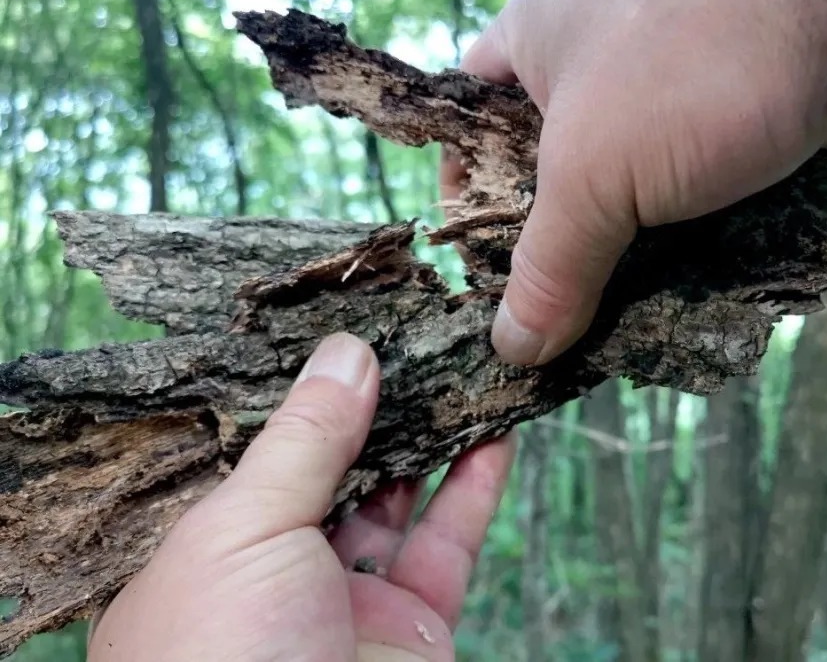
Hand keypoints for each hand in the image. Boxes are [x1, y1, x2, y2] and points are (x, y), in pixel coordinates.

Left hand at [87, 333, 514, 661]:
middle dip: (375, 407)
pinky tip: (494, 432)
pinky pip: (448, 543)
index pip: (256, 451)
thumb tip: (346, 354)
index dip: (300, 391)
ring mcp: (345, 601)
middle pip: (334, 469)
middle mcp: (272, 573)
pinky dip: (476, 486)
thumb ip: (303, 440)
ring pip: (399, 499)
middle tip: (414, 338)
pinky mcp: (411, 625)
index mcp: (203, 550)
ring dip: (433, 437)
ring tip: (461, 368)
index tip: (344, 331)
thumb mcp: (243, 531)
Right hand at [450, 0, 826, 366]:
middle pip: (560, 164)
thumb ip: (550, 265)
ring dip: (633, 252)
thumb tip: (514, 348)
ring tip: (619, 325)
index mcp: (541, 32)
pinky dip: (693, 242)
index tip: (481, 265)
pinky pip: (700, 194)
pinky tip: (687, 296)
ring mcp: (683, 82)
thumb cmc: (693, 61)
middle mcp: (607, 49)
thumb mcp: (594, 172)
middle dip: (561, 241)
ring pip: (638, 186)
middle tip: (554, 319)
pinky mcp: (745, 117)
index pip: (472, 116)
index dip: (466, 189)